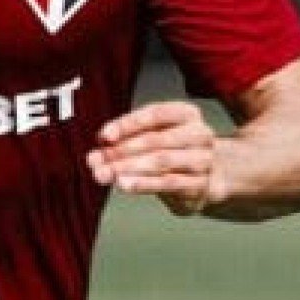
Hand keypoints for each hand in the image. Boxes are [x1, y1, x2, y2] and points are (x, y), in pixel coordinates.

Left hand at [86, 101, 219, 216]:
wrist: (207, 179)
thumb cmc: (171, 152)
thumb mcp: (149, 141)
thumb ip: (122, 145)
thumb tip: (93, 158)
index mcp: (186, 113)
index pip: (155, 113)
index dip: (127, 124)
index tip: (104, 136)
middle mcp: (199, 133)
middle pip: (156, 139)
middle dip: (122, 150)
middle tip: (98, 161)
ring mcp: (203, 159)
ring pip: (162, 160)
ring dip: (129, 167)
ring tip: (106, 174)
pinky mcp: (201, 184)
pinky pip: (169, 182)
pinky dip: (144, 183)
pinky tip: (124, 185)